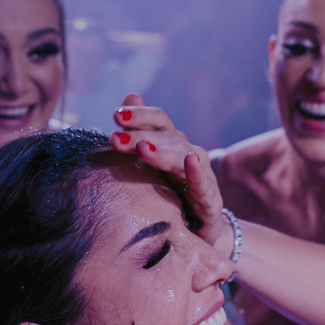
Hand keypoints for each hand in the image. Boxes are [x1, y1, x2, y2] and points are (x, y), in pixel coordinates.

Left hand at [109, 94, 228, 249]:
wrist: (199, 229)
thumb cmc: (171, 191)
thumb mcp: (152, 161)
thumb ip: (140, 130)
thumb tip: (130, 95)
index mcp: (172, 142)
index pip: (158, 121)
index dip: (139, 115)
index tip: (116, 116)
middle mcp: (188, 152)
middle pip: (166, 138)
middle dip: (139, 137)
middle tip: (115, 138)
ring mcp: (201, 174)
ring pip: (181, 158)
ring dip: (162, 153)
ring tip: (143, 149)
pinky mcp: (210, 199)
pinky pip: (203, 184)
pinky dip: (197, 172)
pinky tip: (190, 161)